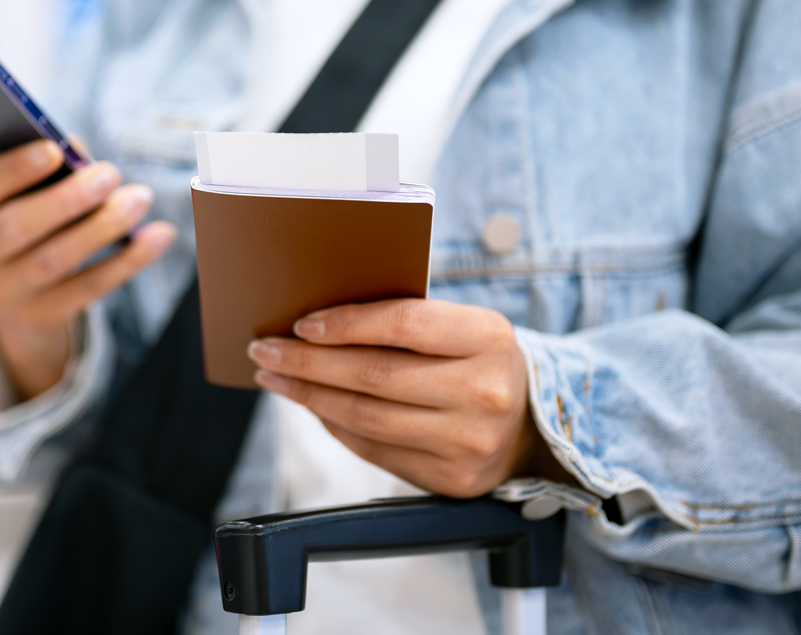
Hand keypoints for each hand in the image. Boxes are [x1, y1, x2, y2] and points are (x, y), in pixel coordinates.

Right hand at [0, 140, 176, 399]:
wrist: (17, 283)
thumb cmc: (23, 207)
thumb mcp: (18, 185)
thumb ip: (43, 163)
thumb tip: (77, 152)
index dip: (13, 170)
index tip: (53, 150)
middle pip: (15, 228)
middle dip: (66, 199)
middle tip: (111, 173)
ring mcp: (2, 293)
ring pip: (55, 260)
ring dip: (103, 227)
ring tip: (139, 198)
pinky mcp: (41, 314)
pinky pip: (90, 288)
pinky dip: (129, 260)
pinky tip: (159, 235)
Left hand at [247, 299, 569, 497]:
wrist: (535, 424)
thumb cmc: (480, 360)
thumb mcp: (464, 326)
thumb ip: (407, 320)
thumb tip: (317, 323)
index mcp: (488, 337)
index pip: (404, 323)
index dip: (346, 323)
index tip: (300, 324)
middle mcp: (483, 392)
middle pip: (374, 376)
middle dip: (308, 362)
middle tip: (266, 350)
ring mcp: (469, 442)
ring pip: (367, 418)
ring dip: (310, 397)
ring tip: (277, 379)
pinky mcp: (453, 480)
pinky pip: (375, 450)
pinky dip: (335, 426)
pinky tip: (313, 407)